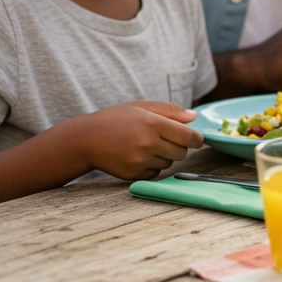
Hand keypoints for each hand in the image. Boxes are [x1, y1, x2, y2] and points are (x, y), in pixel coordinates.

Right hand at [78, 101, 203, 180]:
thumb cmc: (116, 119)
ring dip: (165, 157)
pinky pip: (155, 173)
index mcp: (153, 123)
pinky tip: (138, 156)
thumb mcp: (142, 106)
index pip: (189, 137)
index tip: (195, 139)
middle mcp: (148, 144)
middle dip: (179, 147)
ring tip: (146, 146)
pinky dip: (152, 167)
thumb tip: (194, 117)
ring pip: (169, 164)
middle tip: (164, 139)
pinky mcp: (133, 174)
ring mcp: (140, 161)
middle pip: (182, 153)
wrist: (85, 139)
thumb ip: (170, 110)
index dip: (196, 139)